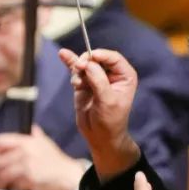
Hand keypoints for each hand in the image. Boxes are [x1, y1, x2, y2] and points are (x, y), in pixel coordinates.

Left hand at [0, 125, 83, 189]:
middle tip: (0, 175)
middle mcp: (25, 151)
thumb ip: (36, 135)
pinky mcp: (29, 179)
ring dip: (2, 182)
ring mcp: (27, 165)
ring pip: (3, 174)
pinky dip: (14, 189)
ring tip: (4, 185)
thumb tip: (31, 128)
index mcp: (27, 141)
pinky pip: (13, 185)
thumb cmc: (56, 161)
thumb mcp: (46, 143)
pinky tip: (18, 189)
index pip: (0, 141)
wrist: (68, 175)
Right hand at [59, 48, 140, 181]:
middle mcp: (112, 74)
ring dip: (78, 71)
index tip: (89, 58)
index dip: (100, 55)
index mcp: (125, 75)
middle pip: (97, 58)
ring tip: (78, 85)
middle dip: (86, 62)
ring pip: (85, 64)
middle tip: (79, 69)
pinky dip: (70, 63)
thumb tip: (88, 63)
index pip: (113, 58)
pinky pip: (76, 69)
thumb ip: (98, 80)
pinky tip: (63, 54)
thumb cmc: (110, 120)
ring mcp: (97, 77)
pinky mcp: (84, 83)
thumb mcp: (107, 100)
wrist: (100, 135)